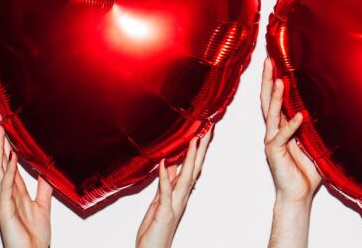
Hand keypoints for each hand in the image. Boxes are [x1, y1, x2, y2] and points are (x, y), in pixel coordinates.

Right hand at [0, 114, 51, 247]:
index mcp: (14, 189)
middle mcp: (6, 193)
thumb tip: (46, 171)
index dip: (3, 143)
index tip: (1, 124)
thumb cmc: (34, 235)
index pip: (6, 160)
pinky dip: (8, 173)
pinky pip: (5, 189)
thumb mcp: (43, 205)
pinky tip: (10, 159)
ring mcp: (3, 202)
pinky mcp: (5, 212)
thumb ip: (43, 188)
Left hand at [135, 129, 211, 247]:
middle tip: (207, 130)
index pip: (191, 168)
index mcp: (179, 194)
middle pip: (194, 168)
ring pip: (185, 177)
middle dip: (200, 149)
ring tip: (194, 139)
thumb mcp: (159, 203)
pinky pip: (165, 192)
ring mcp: (174, 204)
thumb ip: (166, 185)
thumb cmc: (154, 231)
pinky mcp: (164, 212)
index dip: (197, 150)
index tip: (202, 133)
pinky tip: (166, 163)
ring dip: (190, 158)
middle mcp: (181, 197)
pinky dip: (165, 177)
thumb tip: (171, 166)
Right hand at [262, 58, 321, 207]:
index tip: (277, 61)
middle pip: (268, 100)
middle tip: (269, 60)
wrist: (299, 193)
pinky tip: (299, 116)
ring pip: (271, 114)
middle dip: (268, 80)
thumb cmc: (307, 169)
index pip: (277, 98)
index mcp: (283, 125)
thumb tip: (332, 104)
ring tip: (280, 80)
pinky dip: (290, 126)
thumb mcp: (316, 140)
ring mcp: (273, 140)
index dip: (275, 80)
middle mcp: (274, 130)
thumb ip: (317, 124)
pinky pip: (282, 136)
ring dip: (276, 97)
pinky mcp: (274, 151)